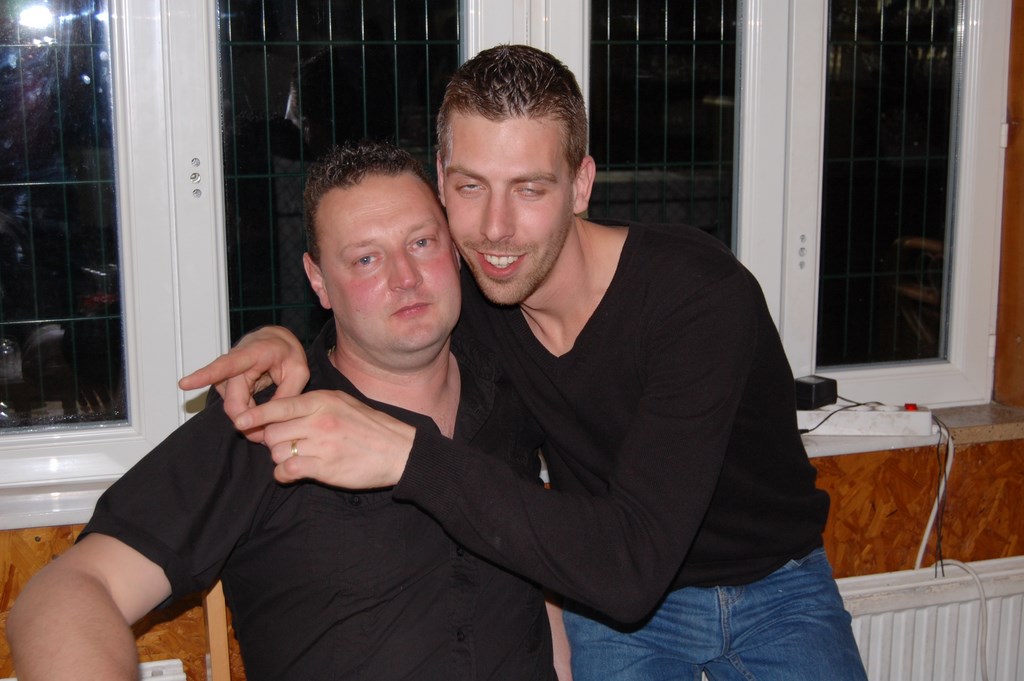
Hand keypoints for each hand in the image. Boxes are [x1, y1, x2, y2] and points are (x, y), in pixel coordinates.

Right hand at [178, 326, 308, 440]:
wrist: (276, 341)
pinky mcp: (226, 384)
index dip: (205, 375)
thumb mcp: (299, 371)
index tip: (185, 383)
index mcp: (252, 353)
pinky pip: (234, 405)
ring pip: (232, 406)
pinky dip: (245, 414)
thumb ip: (287, 393)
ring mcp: (227, 374)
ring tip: (266, 423)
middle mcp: (234, 363)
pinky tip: (257, 415)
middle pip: (232, 401)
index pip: (225, 365)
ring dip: (246, 418)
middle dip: (245, 421)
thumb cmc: (286, 353)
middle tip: (263, 437)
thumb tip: (271, 420)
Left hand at [235, 390, 415, 487]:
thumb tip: (283, 410)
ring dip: (280, 456)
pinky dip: (283, 474)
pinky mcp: (324, 468)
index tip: (240, 420)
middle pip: (272, 432)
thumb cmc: (371, 427)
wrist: (398, 450)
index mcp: (322, 401)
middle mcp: (319, 421)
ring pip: (277, 451)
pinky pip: (287, 471)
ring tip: (296, 457)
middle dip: (273, 440)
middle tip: (285, 444)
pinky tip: (292, 473)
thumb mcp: (343, 403)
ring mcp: (321, 445)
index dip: (255, 414)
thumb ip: (313, 405)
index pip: (279, 406)